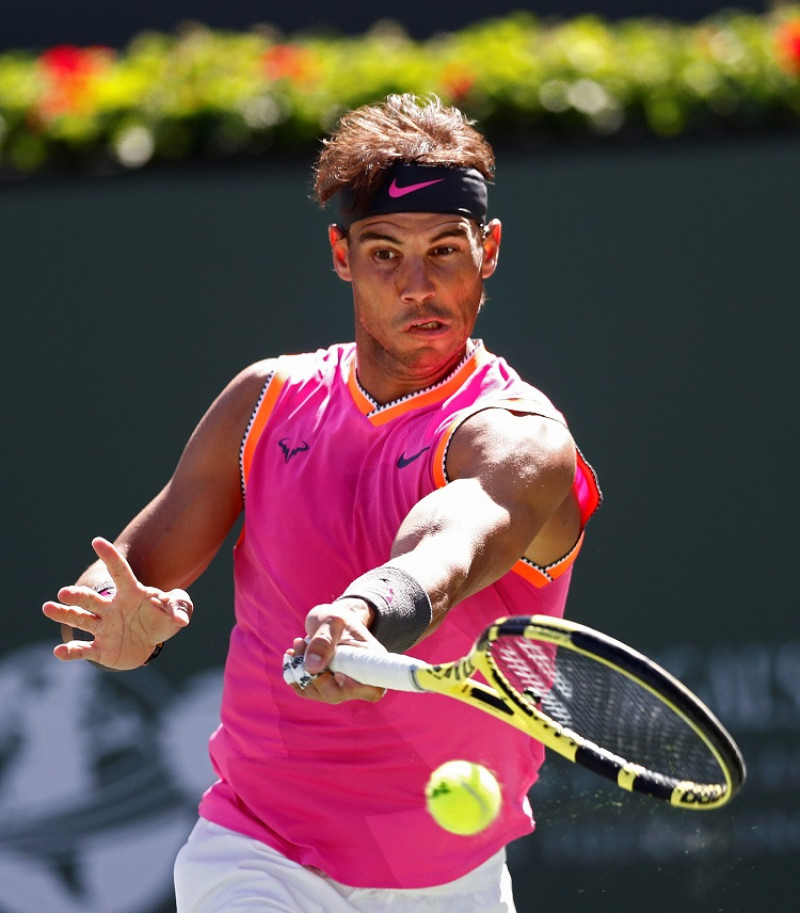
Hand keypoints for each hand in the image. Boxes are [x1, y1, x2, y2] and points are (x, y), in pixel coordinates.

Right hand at [42, 537, 192, 669]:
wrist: (150, 642)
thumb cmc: (162, 618)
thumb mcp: (177, 609)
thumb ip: (181, 607)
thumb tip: (182, 619)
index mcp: (130, 593)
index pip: (120, 572)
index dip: (110, 557)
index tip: (97, 541)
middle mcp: (112, 608)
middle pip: (92, 599)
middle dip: (77, 596)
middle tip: (64, 593)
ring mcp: (104, 628)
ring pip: (81, 619)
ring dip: (65, 614)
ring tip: (48, 608)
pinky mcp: (101, 649)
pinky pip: (83, 649)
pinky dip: (71, 651)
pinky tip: (59, 652)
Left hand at [286, 597, 385, 703]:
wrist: (331, 620)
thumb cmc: (337, 618)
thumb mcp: (332, 621)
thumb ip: (323, 641)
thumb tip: (312, 668)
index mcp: (372, 662)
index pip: (372, 691)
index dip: (353, 689)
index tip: (337, 673)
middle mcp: (359, 679)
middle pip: (338, 694)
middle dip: (316, 675)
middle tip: (303, 646)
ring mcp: (341, 686)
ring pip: (319, 694)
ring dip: (302, 672)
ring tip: (298, 644)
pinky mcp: (324, 686)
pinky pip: (307, 690)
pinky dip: (296, 675)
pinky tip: (294, 655)